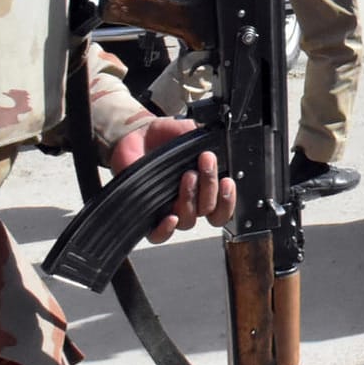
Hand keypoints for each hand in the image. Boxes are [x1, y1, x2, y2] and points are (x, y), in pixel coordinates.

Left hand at [110, 117, 235, 243]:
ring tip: (187, 176)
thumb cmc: (164, 136)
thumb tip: (219, 138)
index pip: (223, 207)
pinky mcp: (147, 214)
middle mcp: (189, 201)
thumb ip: (206, 135)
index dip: (228, 200)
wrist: (136, 134)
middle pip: (208, 211)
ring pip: (188, 221)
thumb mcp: (189, 129)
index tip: (227, 180)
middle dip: (210, 187)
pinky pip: (158, 235)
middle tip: (205, 162)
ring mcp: (169, 208)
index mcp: (204, 186)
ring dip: (191, 199)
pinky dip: (166, 230)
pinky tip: (170, 217)